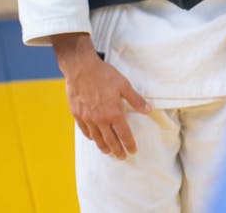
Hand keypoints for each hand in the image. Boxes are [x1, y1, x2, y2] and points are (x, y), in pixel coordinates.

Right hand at [51, 33, 151, 159]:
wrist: (81, 69)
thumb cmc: (104, 75)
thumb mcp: (124, 85)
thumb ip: (136, 100)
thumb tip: (148, 109)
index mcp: (114, 113)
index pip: (124, 134)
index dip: (129, 144)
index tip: (132, 151)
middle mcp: (100, 119)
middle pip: (110, 140)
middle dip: (117, 150)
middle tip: (122, 157)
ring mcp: (88, 118)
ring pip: (97, 138)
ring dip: (103, 147)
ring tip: (109, 152)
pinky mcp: (77, 114)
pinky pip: (85, 131)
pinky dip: (91, 137)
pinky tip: (93, 139)